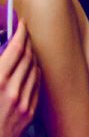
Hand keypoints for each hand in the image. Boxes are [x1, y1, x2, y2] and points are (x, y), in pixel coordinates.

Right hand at [0, 20, 38, 136]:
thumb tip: (2, 55)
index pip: (15, 50)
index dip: (20, 34)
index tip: (21, 24)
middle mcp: (12, 90)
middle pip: (27, 57)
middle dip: (27, 43)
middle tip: (23, 34)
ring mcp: (24, 102)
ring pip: (35, 70)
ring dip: (32, 56)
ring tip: (26, 50)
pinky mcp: (30, 112)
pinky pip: (37, 85)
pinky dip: (35, 73)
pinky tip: (30, 70)